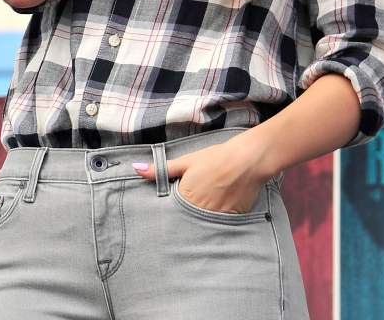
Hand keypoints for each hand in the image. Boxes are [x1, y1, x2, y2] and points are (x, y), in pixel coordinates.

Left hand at [133, 135, 273, 213]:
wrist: (248, 160)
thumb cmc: (215, 158)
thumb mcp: (186, 161)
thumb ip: (161, 170)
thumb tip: (135, 168)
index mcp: (185, 198)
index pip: (171, 213)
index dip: (170, 212)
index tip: (166, 213)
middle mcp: (200, 212)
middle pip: (187, 220)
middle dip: (184, 218)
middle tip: (186, 211)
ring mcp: (217, 217)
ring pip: (203, 224)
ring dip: (199, 220)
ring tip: (203, 209)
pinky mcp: (233, 218)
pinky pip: (219, 223)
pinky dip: (216, 219)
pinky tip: (219, 208)